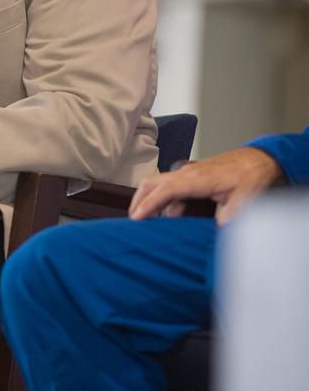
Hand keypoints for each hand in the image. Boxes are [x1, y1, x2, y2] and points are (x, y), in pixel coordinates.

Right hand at [129, 146, 283, 225]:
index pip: (165, 189)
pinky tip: (170, 215)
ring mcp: (186, 173)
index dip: (149, 204)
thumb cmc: (250, 175)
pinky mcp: (189, 176)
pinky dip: (163, 201)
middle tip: (134, 222)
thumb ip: (229, 215)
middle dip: (139, 201)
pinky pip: (169, 187)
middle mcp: (187, 173)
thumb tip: (215, 230)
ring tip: (150, 222)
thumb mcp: (245, 198)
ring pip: (157, 184)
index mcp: (198, 178)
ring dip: (150, 201)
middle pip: (151, 183)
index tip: (137, 218)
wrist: (257, 160)